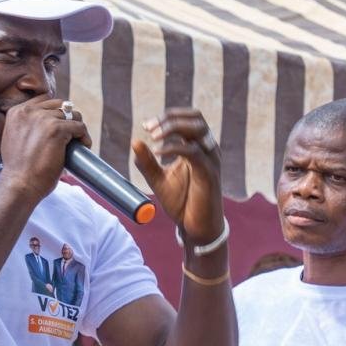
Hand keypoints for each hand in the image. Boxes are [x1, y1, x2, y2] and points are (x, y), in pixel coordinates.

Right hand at [1, 98, 88, 202]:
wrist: (19, 185)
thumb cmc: (19, 170)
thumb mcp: (14, 139)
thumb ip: (27, 127)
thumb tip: (46, 125)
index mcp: (17, 112)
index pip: (44, 100)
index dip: (55, 113)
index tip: (60, 126)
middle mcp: (29, 111)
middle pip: (60, 105)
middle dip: (67, 119)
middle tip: (71, 136)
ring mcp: (43, 119)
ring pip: (72, 114)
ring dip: (77, 128)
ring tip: (79, 142)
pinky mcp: (57, 129)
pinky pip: (79, 126)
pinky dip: (84, 137)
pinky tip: (84, 146)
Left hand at [131, 108, 222, 245]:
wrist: (196, 228)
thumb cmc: (182, 203)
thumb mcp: (158, 180)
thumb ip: (147, 162)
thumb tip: (135, 141)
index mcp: (197, 147)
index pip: (188, 118)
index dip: (167, 117)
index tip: (146, 125)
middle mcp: (207, 150)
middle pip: (195, 117)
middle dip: (170, 118)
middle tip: (149, 127)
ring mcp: (210, 160)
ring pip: (197, 129)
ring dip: (173, 128)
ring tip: (153, 136)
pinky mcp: (209, 174)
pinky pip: (193, 152)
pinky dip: (174, 147)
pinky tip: (158, 152)